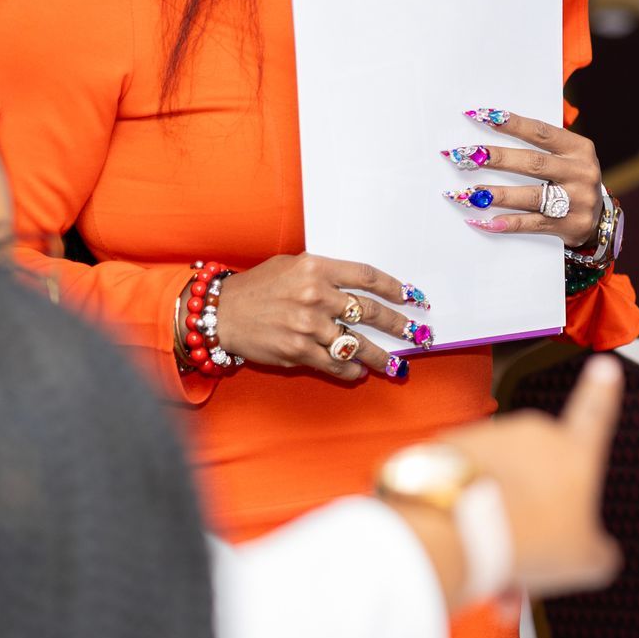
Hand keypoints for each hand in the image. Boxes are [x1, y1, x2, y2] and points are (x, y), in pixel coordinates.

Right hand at [214, 254, 429, 380]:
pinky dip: (351, 369)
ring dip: (380, 356)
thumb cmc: (258, 287)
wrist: (223, 313)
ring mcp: (308, 325)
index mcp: (316, 268)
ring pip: (356, 343)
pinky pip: (334, 363)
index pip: (366, 276)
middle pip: (368, 311)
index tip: (411, 297)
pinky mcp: (298, 351)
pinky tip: (360, 372)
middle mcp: (315, 295)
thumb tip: (359, 286)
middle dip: (397, 324)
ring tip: (396, 364)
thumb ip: (325, 274)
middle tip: (415, 334)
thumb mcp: (291, 265)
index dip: (394, 288)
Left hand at [440, 354, 623, 597]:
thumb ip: (596, 550)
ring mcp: (490, 435)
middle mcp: (533, 433)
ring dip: (498, 513)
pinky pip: (465, 476)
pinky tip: (463, 541)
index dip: (603, 390)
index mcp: (574, 450)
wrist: (457, 533)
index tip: (605, 368)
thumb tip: (596, 551)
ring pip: (499, 477)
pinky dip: (464, 506)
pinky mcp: (450, 446)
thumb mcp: (584, 561)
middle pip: (539, 469)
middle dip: (534, 506)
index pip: (595, 411)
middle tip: (529, 549)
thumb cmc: (526, 540)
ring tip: (494, 556)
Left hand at [443, 108, 602, 248]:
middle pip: (532, 163)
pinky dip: (507, 223)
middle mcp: (581, 173)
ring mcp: (578, 201)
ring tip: (469, 193)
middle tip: (466, 156)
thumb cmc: (571, 181)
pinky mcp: (570, 226)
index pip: (540, 132)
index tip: (482, 116)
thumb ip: (540, 146)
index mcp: (579, 149)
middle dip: (496, 158)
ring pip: (531, 196)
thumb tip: (494, 129)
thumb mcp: (567, 157)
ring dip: (496, 194)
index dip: (511, 124)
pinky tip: (484, 221)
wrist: (599, 220)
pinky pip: (532, 224)